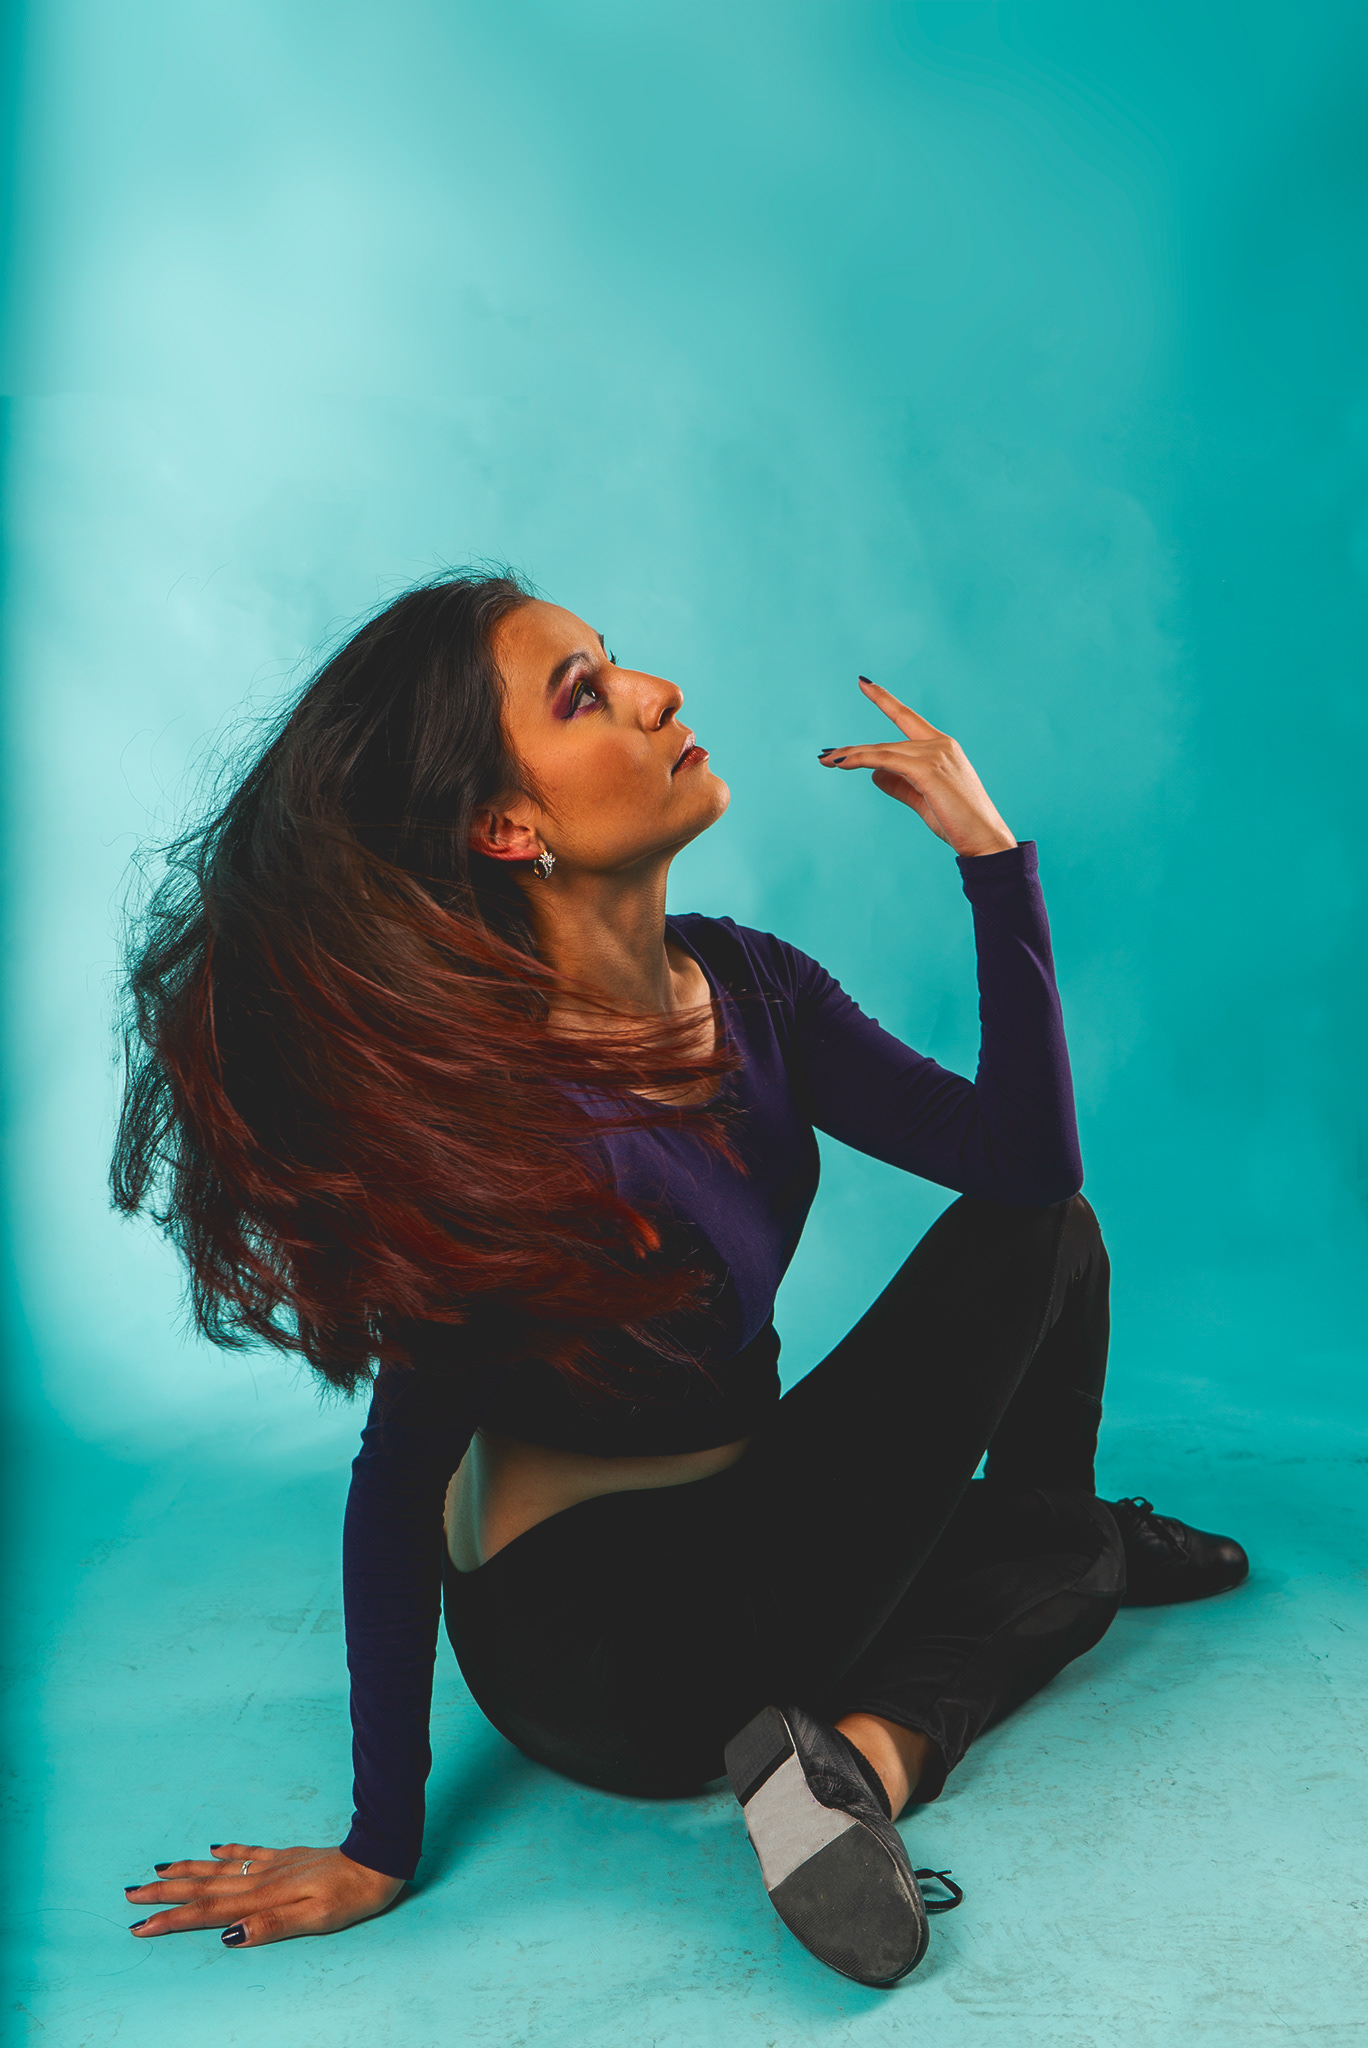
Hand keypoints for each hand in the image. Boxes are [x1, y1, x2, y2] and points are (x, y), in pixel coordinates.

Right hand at [124, 1841, 402, 1947]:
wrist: (377, 1860)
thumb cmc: (350, 1896)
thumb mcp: (316, 1919)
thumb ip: (271, 1926)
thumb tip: (228, 1936)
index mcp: (263, 1898)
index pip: (208, 1912)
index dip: (172, 1920)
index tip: (139, 1927)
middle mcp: (261, 1879)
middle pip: (204, 1887)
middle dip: (165, 1893)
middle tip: (128, 1894)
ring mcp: (272, 1865)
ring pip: (219, 1869)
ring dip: (186, 1871)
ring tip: (156, 1870)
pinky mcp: (286, 1857)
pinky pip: (248, 1852)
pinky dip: (226, 1853)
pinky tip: (212, 1848)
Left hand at [819, 677, 1016, 857]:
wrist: (984, 840)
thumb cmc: (957, 823)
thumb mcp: (923, 799)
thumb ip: (899, 784)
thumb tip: (873, 775)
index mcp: (942, 746)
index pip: (906, 717)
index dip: (884, 699)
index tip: (864, 683)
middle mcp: (939, 744)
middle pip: (886, 742)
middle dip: (853, 750)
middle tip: (825, 756)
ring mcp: (934, 754)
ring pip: (881, 751)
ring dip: (850, 756)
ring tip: (826, 761)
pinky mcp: (927, 769)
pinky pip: (884, 760)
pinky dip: (860, 760)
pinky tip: (840, 764)